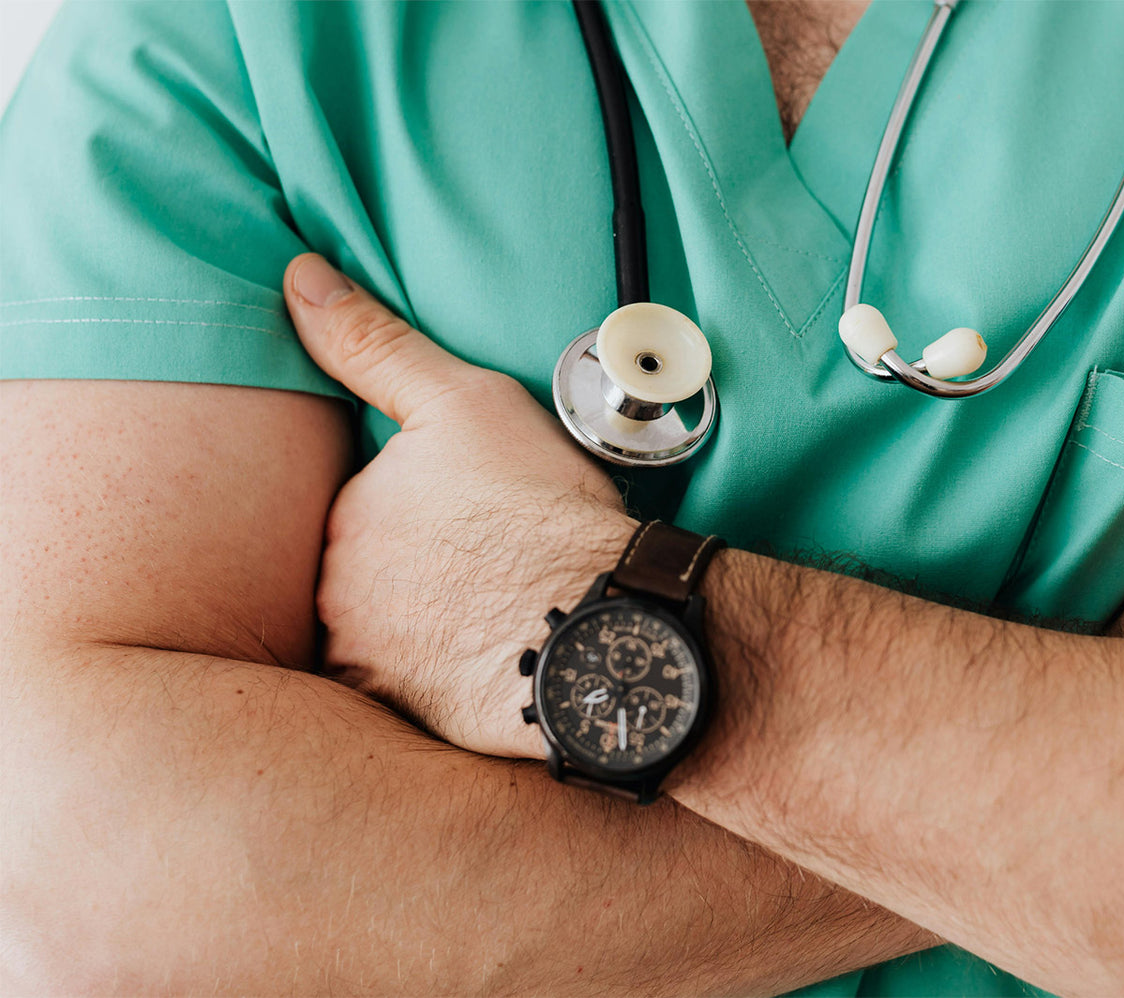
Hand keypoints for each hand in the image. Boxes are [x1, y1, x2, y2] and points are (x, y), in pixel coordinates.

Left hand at [283, 253, 636, 756]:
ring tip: (502, 613)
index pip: (370, 506)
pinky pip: (410, 691)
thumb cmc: (542, 509)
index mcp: (347, 514)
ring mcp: (369, 660)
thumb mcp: (463, 400)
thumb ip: (374, 345)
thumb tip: (300, 280)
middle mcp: (337, 592)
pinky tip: (490, 660)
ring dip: (428, 626)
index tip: (484, 515)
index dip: (431, 508)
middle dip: (421, 570)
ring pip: (388, 634)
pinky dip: (441, 677)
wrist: (600, 623)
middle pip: (371, 573)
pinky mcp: (406, 717)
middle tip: (494, 565)